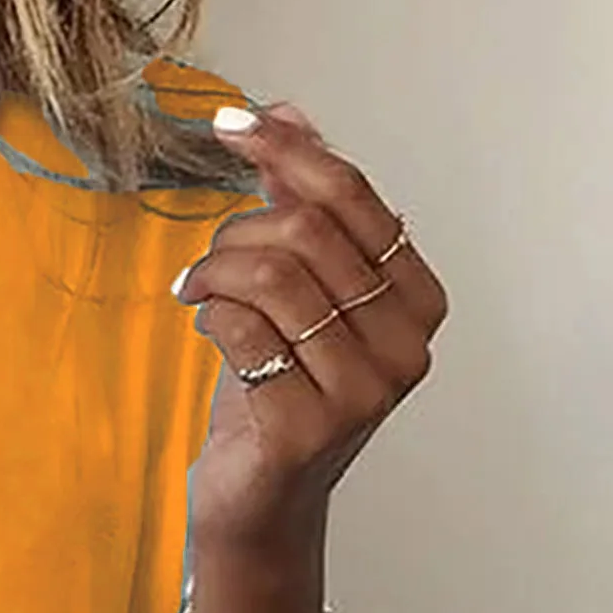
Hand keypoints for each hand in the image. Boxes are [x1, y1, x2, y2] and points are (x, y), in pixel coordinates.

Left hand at [172, 101, 449, 555]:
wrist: (259, 501)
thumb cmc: (278, 393)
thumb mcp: (297, 293)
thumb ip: (300, 207)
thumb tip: (288, 112)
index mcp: (417, 299)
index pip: (354, 199)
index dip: (289, 151)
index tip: (230, 123)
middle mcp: (405, 345)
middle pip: (310, 233)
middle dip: (239, 231)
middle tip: (205, 260)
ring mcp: (363, 391)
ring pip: (275, 278)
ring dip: (216, 271)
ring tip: (194, 291)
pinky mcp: (308, 428)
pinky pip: (245, 333)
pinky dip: (211, 316)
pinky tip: (204, 325)